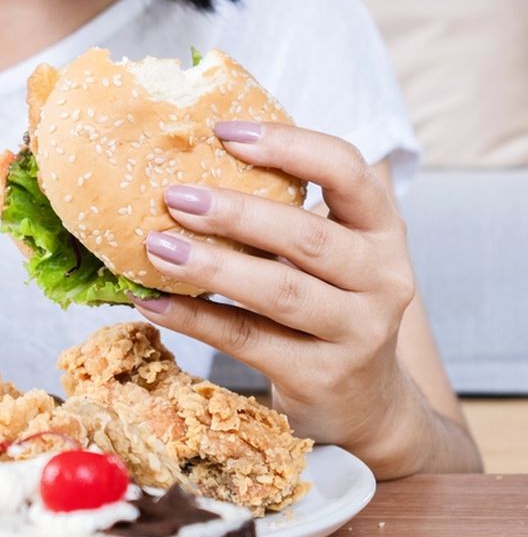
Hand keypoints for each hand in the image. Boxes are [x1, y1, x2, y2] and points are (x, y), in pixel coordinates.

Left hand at [130, 121, 423, 474]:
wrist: (366, 404)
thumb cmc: (328, 308)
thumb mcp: (328, 257)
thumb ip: (283, 216)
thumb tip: (186, 168)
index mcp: (381, 231)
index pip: (347, 171)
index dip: (288, 145)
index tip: (223, 132)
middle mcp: (383, 279)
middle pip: (308, 236)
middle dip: (235, 212)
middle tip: (174, 196)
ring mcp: (357, 333)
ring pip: (279, 291)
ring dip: (211, 266)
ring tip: (156, 246)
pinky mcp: (321, 377)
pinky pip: (248, 340)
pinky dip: (195, 319)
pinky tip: (153, 302)